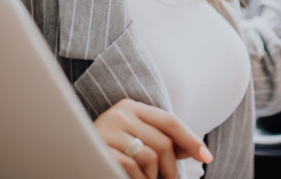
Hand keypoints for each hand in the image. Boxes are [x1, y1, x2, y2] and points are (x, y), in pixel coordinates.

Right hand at [94, 98, 212, 178]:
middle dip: (171, 169)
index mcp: (132, 108)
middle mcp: (120, 113)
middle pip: (163, 143)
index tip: (207, 157)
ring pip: (150, 157)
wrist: (74, 155)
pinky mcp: (100, 147)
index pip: (170, 122)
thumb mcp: (138, 140)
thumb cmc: (111, 150)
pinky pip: (132, 167)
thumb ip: (163, 142)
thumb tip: (195, 150)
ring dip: (154, 177)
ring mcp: (108, 129)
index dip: (191, 140)